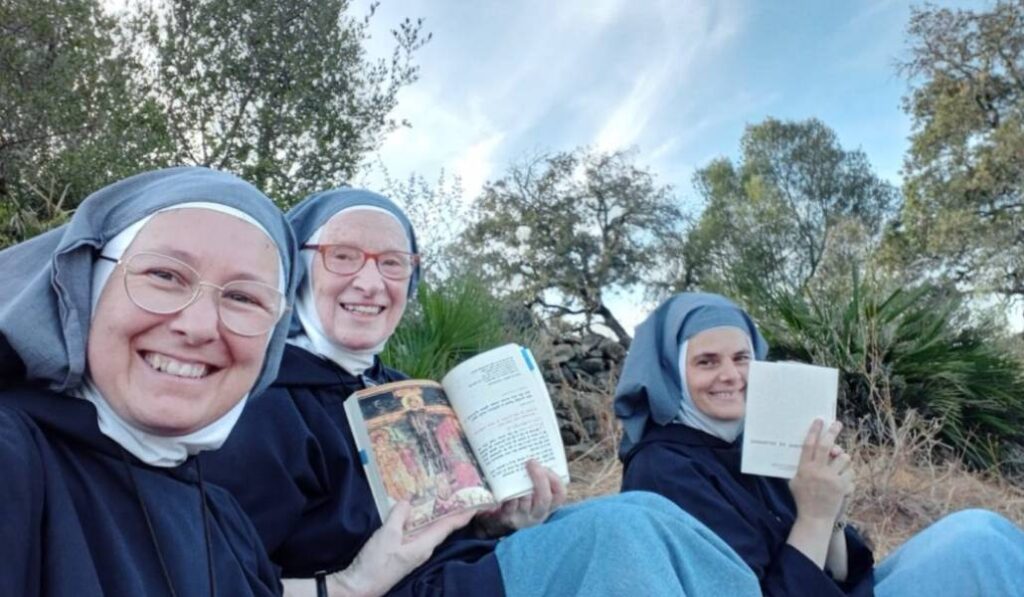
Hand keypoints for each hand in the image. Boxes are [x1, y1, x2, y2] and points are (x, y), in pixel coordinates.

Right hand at [327, 501, 473, 596]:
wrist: (360, 587)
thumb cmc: (376, 562)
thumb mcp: (387, 535)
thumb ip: (399, 516)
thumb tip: (408, 501)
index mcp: (424, 545)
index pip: (448, 527)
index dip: (462, 515)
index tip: (476, 504)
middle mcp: (423, 549)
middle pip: (440, 527)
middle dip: (450, 511)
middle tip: (457, 493)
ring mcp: (412, 551)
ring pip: (428, 529)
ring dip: (434, 514)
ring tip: (438, 496)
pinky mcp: (402, 552)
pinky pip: (416, 532)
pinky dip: (418, 520)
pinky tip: (413, 512)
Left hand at [474, 459, 565, 537]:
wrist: (503, 517)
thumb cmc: (522, 497)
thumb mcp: (535, 492)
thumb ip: (538, 478)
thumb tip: (533, 450)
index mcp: (549, 505)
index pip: (560, 494)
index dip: (555, 480)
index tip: (546, 466)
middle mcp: (539, 514)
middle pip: (544, 498)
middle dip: (539, 478)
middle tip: (531, 462)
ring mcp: (524, 517)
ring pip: (525, 501)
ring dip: (522, 485)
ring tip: (516, 468)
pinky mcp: (509, 518)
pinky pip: (510, 504)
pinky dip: (509, 493)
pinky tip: (505, 481)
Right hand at [789, 420, 853, 524]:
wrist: (815, 518)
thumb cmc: (803, 499)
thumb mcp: (794, 482)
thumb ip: (801, 467)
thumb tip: (810, 451)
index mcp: (804, 469)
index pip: (809, 445)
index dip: (814, 431)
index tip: (819, 421)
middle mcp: (818, 471)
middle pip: (826, 445)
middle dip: (832, 432)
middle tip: (837, 423)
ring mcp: (831, 478)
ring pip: (844, 458)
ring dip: (843, 459)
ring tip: (840, 464)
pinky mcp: (842, 486)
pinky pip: (850, 472)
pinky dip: (847, 475)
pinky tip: (842, 481)